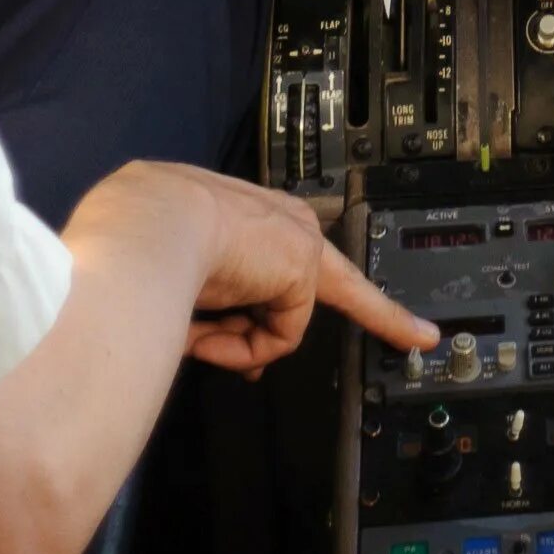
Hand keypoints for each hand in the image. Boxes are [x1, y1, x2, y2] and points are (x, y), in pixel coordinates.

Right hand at [98, 164, 439, 376]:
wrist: (146, 226)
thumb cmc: (132, 241)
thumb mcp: (163, 267)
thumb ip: (195, 299)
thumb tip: (222, 348)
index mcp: (228, 206)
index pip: (272, 239)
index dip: (300, 272)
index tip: (335, 280)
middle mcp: (269, 214)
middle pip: (328, 274)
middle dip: (380, 310)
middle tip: (421, 335)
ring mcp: (292, 237)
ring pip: (283, 315)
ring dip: (233, 339)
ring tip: (190, 326)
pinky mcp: (304, 266)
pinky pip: (280, 334)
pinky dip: (239, 345)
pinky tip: (205, 332)